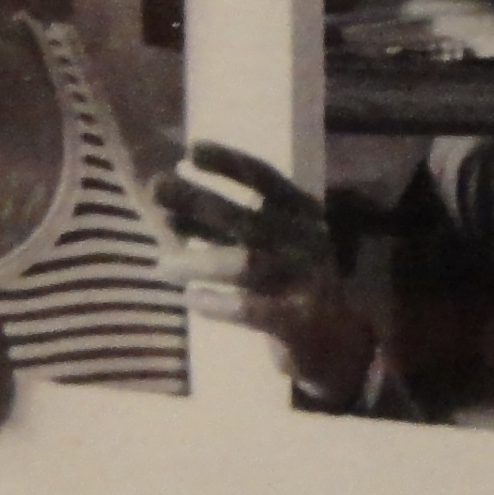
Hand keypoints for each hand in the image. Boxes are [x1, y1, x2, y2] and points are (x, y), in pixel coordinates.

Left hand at [156, 143, 379, 406]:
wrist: (338, 343)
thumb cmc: (291, 286)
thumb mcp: (271, 246)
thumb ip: (231, 224)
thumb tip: (172, 198)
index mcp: (303, 215)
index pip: (265, 178)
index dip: (228, 163)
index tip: (190, 151)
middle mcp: (307, 241)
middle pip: (245, 216)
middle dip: (196, 201)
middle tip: (155, 190)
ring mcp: (306, 281)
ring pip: (243, 263)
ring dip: (196, 262)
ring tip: (161, 266)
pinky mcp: (297, 321)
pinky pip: (247, 309)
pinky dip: (215, 302)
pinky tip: (190, 299)